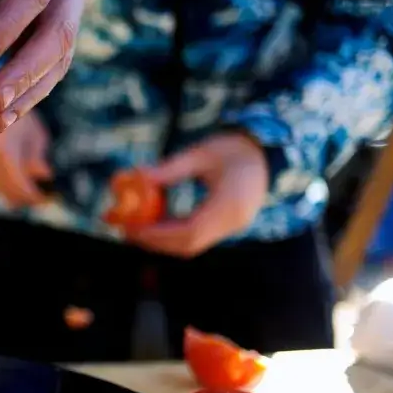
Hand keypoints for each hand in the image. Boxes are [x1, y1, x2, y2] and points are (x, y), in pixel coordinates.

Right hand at [0, 111, 52, 207]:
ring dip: (11, 189)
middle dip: (25, 196)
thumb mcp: (31, 129)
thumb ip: (37, 156)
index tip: (50, 197)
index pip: (23, 191)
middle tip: (39, 192)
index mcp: (5, 156)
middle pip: (9, 196)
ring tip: (24, 178)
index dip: (37, 197)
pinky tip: (6, 170)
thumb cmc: (8, 109)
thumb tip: (45, 175)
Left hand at [124, 133, 269, 257]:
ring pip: (192, 244)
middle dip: (155, 241)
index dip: (158, 233)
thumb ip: (170, 168)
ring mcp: (233, 227)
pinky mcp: (228, 227)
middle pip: (189, 244)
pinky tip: (155, 222)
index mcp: (230, 204)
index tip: (132, 227)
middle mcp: (234, 222)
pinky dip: (174, 234)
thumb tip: (136, 176)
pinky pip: (198, 237)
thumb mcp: (200, 153)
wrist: (266, 154)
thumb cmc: (232, 148)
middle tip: (126, 231)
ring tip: (135, 228)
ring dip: (163, 241)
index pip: (190, 229)